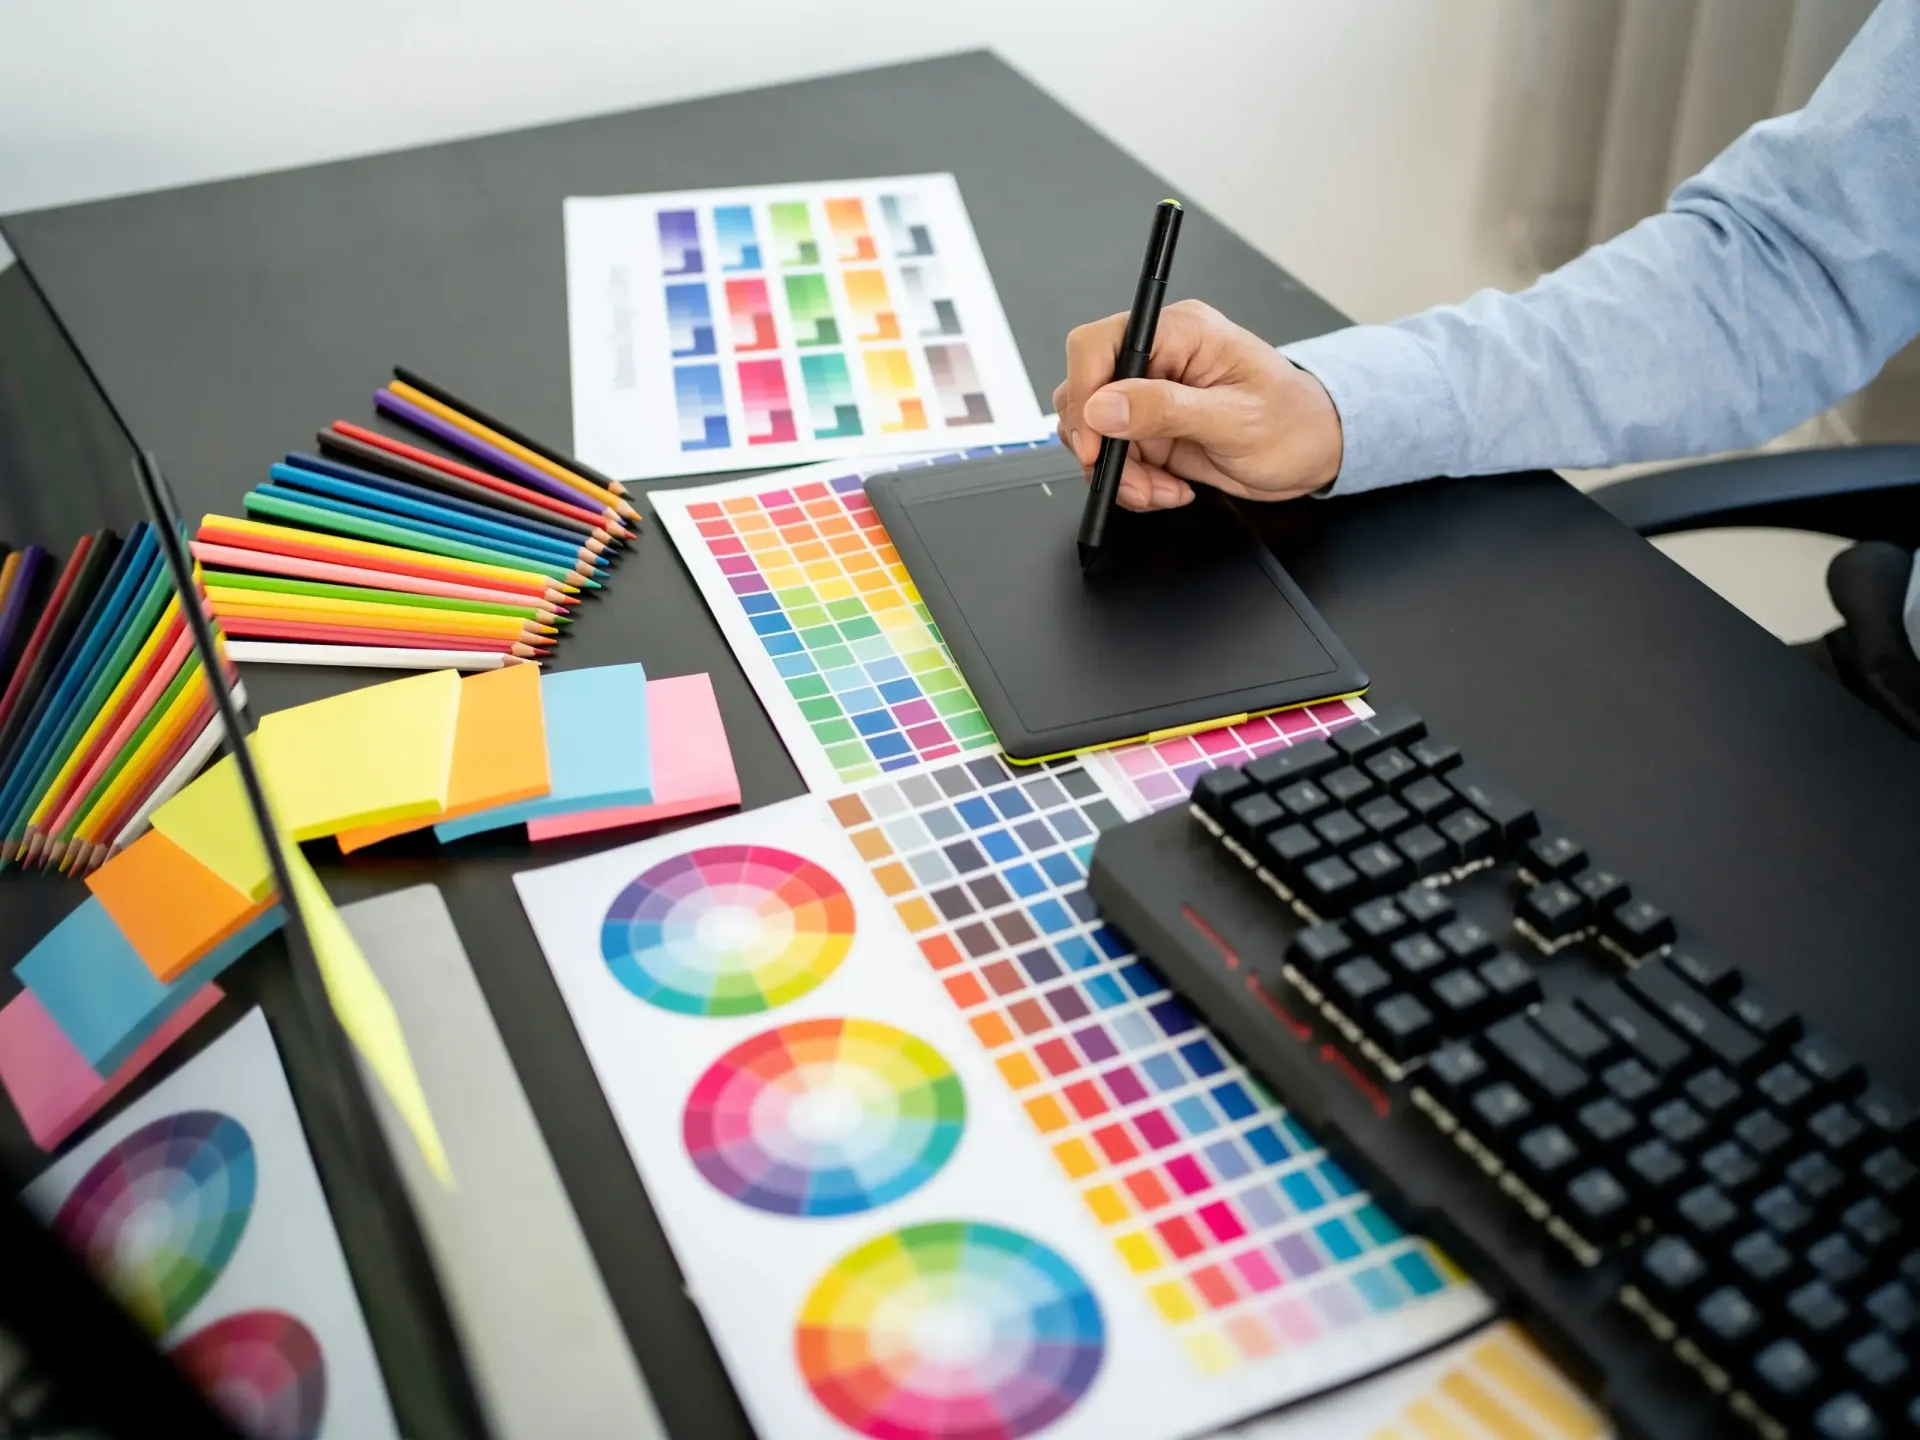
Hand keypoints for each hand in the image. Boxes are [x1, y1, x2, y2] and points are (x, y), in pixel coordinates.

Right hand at [1052, 299, 1343, 509]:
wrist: (1312, 453)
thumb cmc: (1293, 423)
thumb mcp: (1234, 419)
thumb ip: (1165, 410)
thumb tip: (1103, 407)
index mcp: (1180, 333)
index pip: (1098, 345)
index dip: (1085, 394)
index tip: (1095, 442)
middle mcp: (1157, 358)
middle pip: (1086, 393)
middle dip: (1103, 447)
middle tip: (1136, 480)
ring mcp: (1149, 396)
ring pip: (1095, 433)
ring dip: (1120, 473)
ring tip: (1161, 489)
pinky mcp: (1149, 429)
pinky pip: (1114, 458)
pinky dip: (1132, 483)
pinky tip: (1168, 488)